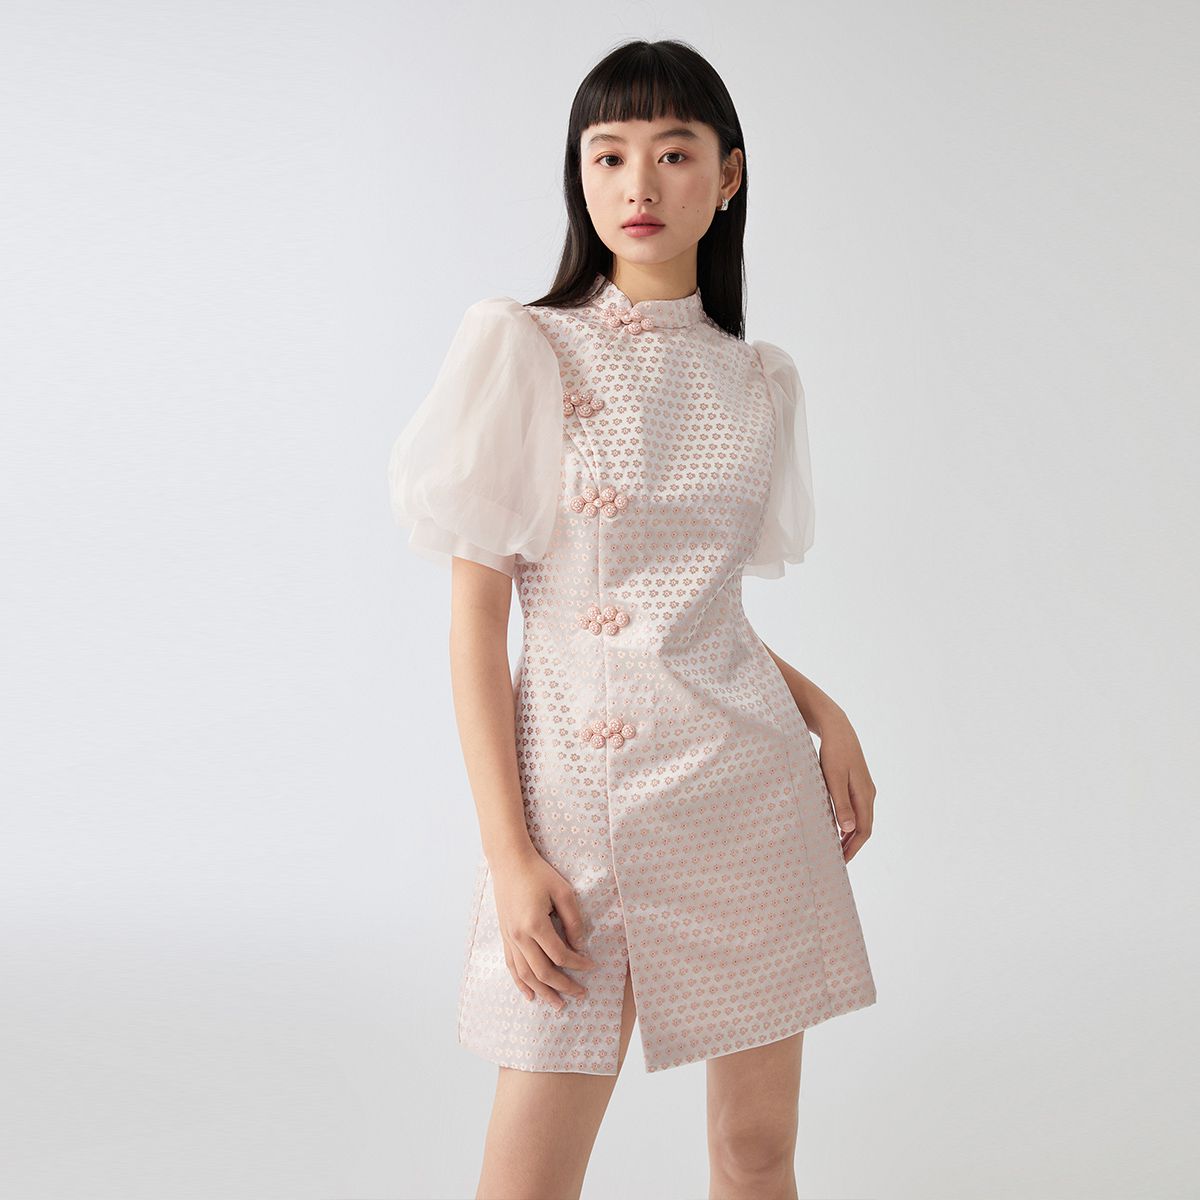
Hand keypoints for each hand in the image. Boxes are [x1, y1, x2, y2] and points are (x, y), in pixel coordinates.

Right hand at [489, 845, 599, 1008]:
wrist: (509, 862)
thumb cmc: (538, 873)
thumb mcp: (563, 891)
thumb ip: (573, 920)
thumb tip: (580, 945)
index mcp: (535, 924)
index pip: (560, 955)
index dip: (578, 964)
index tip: (592, 966)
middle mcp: (519, 936)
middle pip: (543, 972)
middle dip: (563, 986)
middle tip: (581, 994)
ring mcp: (510, 938)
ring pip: (526, 975)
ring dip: (542, 992)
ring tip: (557, 1004)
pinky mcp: (505, 936)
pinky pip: (511, 966)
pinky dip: (520, 984)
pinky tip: (529, 995)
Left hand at [813, 708, 875, 863]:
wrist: (837, 728)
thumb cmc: (833, 752)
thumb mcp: (833, 778)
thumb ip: (841, 804)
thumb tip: (848, 830)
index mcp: (864, 795)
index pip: (863, 830)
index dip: (853, 848)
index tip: (841, 861)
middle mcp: (868, 793)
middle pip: (864, 827)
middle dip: (852, 845)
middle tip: (837, 860)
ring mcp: (864, 788)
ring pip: (860, 818)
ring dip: (850, 834)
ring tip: (836, 847)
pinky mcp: (857, 782)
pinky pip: (856, 808)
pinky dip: (848, 821)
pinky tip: (836, 825)